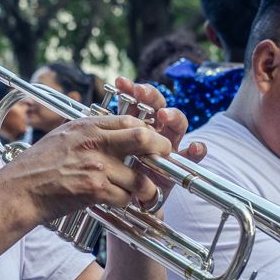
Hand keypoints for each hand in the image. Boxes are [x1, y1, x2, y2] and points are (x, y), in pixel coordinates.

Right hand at [0, 113, 171, 223]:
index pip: (130, 121)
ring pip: (139, 177)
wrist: (19, 191)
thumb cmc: (37, 167)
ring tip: (144, 196)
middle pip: (144, 139)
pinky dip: (125, 204)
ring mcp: (96, 166)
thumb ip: (89, 133)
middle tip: (164, 163)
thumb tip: (113, 133)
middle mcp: (94, 142)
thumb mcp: (63, 136)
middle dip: (160, 152)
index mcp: (87, 126)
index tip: (154, 144)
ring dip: (144, 190)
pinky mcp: (94, 189)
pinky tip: (117, 204)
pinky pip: (125, 198)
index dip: (148, 133)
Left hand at [110, 77, 206, 199]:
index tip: (121, 84)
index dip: (132, 90)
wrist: (123, 196)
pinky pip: (193, 155)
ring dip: (173, 116)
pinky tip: (195, 148)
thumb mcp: (107, 149)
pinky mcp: (180, 163)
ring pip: (177, 123)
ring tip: (164, 115)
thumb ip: (104, 128)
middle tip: (141, 93)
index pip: (139, 101)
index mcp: (137, 124)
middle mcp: (155, 131)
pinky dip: (197, 150)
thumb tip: (81, 98)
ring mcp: (169, 145)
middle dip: (152, 97)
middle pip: (159, 107)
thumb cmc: (113, 171)